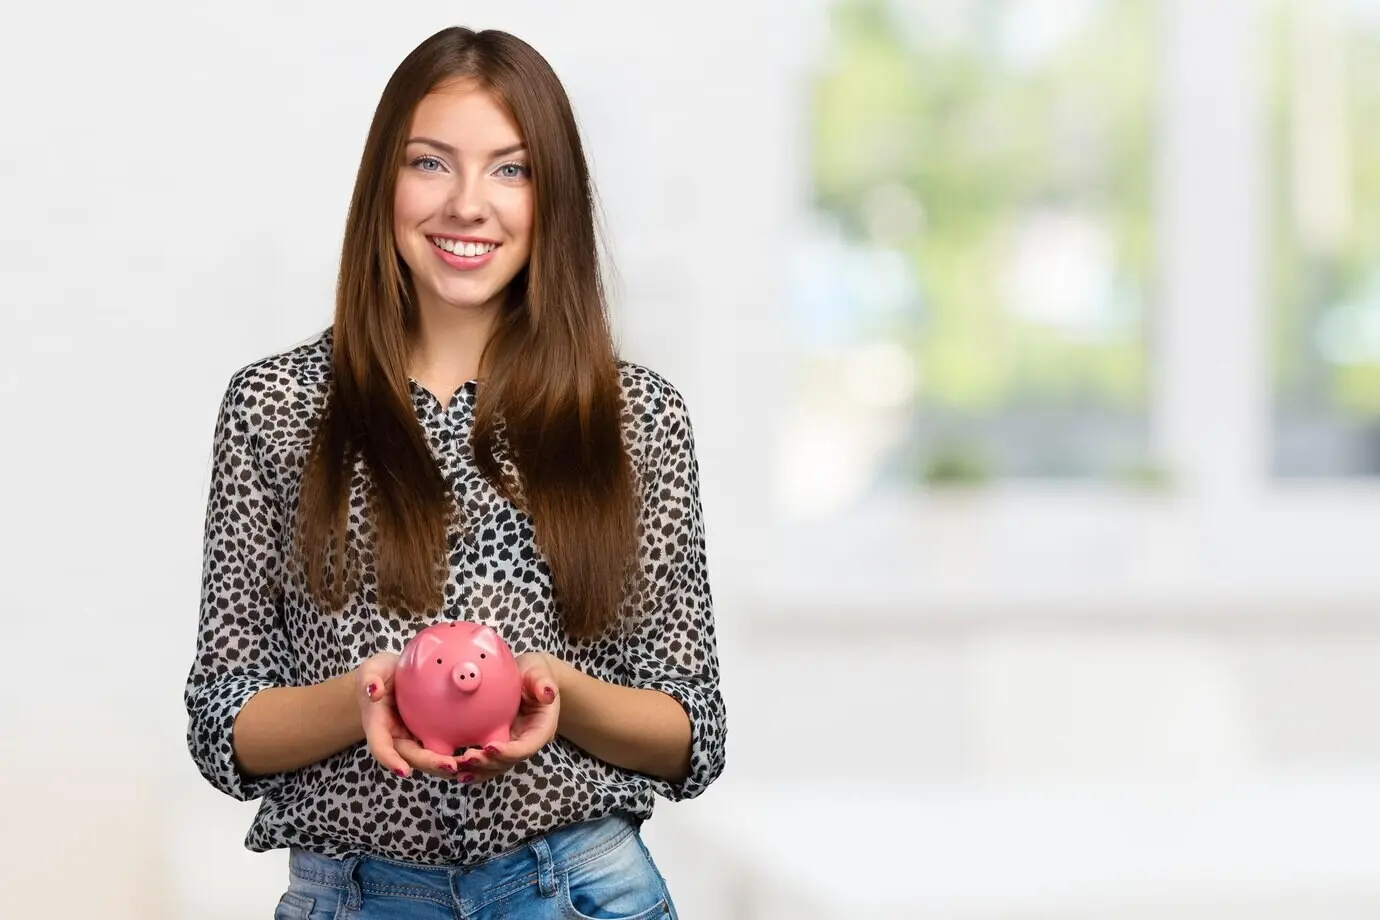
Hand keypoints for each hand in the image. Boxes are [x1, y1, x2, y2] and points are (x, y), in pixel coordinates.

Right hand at [354, 652, 461, 780]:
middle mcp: (395, 736)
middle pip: (410, 757)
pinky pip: (439, 745)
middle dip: (429, 764)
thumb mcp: (371, 670)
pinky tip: (474, 753)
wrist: (392, 675)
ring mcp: (412, 736)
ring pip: (427, 756)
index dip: (391, 761)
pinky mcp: (427, 732)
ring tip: (467, 764)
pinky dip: (453, 752)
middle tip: (450, 766)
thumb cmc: (379, 673)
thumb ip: (369, 679)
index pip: (381, 747)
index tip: (404, 771)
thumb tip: (374, 691)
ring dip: (444, 764)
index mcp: (378, 725)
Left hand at [451, 651, 560, 783]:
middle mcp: (526, 742)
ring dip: (477, 770)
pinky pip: (486, 760)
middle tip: (466, 758)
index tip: (490, 747)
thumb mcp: (540, 674)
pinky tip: (453, 768)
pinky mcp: (498, 744)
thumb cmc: (535, 674)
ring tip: (456, 768)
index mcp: (540, 729)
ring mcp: (511, 745)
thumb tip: (548, 693)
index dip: (510, 752)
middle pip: (509, 762)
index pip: (527, 747)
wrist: (527, 678)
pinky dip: (471, 767)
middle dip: (488, 764)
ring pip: (496, 767)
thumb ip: (543, 683)